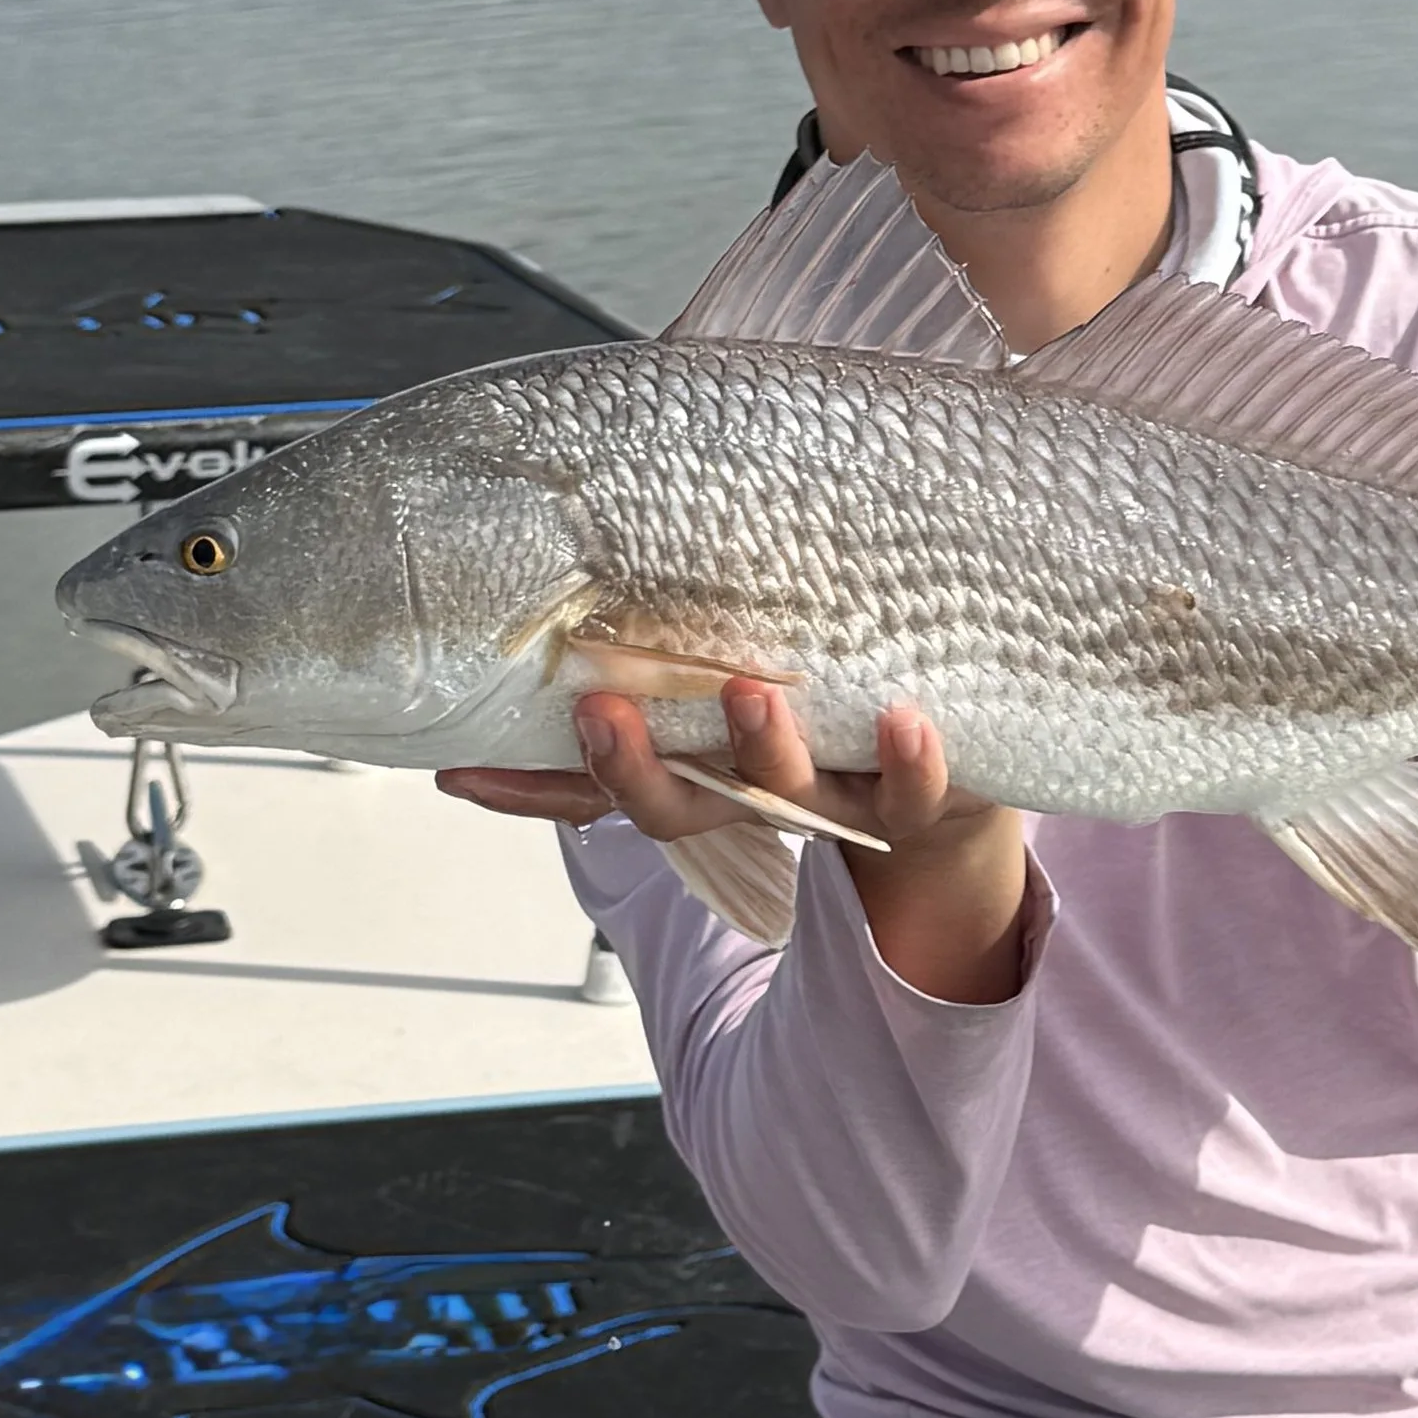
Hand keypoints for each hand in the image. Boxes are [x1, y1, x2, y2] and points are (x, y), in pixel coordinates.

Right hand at [439, 683, 1028, 1002]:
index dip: (533, 788)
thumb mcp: (743, 693)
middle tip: (599, 711)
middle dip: (632, 767)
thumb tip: (570, 612)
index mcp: (707, 774)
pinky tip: (901, 719)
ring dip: (759, 749)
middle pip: (678, 805)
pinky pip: (912, 790)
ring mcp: (838, 799)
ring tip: (747, 694)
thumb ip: (673, 658)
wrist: (956, 798)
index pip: (603, 790)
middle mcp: (760, 796)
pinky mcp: (919, 794)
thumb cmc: (832, 723)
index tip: (462, 768)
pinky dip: (906, 761)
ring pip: (785, 794)